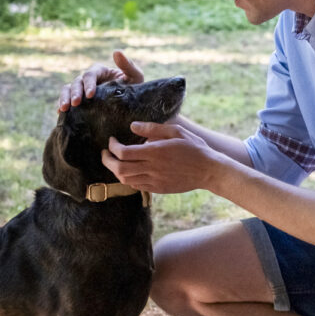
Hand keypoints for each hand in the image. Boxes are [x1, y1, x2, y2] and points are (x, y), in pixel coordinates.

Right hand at [58, 50, 144, 111]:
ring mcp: (81, 90)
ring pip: (67, 90)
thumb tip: (116, 52)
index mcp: (100, 71)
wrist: (131, 107)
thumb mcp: (135, 77)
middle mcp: (88, 79)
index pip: (90, 75)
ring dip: (64, 98)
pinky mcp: (79, 102)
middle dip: (75, 93)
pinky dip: (61, 106)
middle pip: (77, 82)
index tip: (90, 95)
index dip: (88, 84)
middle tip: (75, 103)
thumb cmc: (134, 89)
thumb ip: (128, 65)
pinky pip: (66, 101)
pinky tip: (60, 114)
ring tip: (63, 109)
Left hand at [102, 122, 223, 193]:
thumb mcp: (176, 131)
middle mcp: (152, 168)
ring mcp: (155, 181)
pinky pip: (136, 186)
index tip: (112, 140)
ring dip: (116, 171)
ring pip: (125, 180)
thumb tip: (132, 126)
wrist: (209, 171)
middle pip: (119, 168)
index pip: (123, 152)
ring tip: (116, 161)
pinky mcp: (158, 189)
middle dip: (108, 160)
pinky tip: (131, 170)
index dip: (113, 147)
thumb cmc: (194, 148)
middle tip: (106, 153)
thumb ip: (153, 129)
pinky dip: (128, 179)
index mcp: (155, 152)